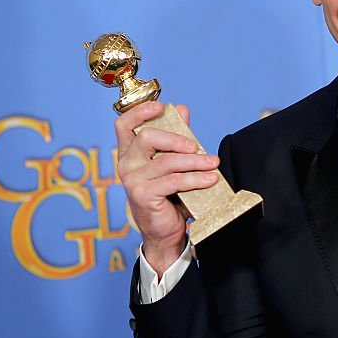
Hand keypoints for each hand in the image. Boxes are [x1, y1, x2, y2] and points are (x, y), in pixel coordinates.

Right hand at [115, 101, 219, 274]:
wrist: (166, 230)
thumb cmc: (169, 194)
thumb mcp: (173, 163)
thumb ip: (176, 137)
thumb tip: (181, 109)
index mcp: (130, 152)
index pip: (124, 124)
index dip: (141, 111)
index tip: (161, 107)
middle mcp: (126, 164)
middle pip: (147, 137)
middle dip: (177, 138)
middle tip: (197, 146)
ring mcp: (132, 180)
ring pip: (167, 161)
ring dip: (195, 161)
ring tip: (214, 163)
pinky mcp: (142, 195)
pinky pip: (173, 181)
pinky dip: (195, 178)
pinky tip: (210, 179)